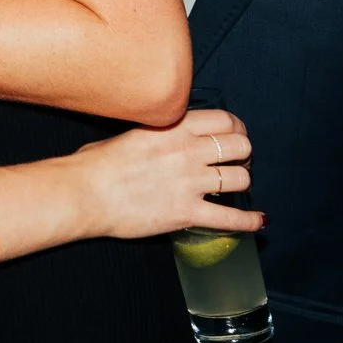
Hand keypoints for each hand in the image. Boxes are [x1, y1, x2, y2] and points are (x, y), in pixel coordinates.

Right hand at [67, 109, 259, 240]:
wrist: (84, 193)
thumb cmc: (96, 163)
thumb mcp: (132, 133)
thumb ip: (158, 133)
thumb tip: (166, 137)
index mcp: (174, 127)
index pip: (225, 120)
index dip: (236, 128)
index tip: (235, 135)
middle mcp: (188, 151)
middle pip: (240, 147)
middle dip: (243, 154)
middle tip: (236, 161)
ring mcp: (190, 183)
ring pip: (241, 180)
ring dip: (242, 183)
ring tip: (235, 186)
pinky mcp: (187, 213)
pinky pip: (230, 218)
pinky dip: (248, 221)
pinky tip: (258, 221)